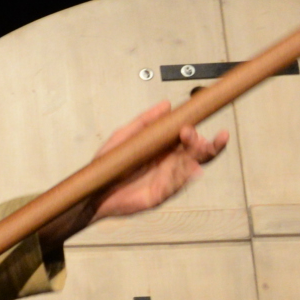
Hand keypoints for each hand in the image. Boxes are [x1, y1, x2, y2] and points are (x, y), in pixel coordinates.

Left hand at [43, 100, 230, 239]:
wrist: (94, 190)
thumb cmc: (109, 165)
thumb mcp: (126, 136)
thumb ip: (146, 121)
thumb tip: (166, 105)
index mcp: (164, 149)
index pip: (188, 140)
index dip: (196, 132)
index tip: (196, 123)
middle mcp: (169, 164)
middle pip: (197, 155)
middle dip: (205, 145)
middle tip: (195, 135)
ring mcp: (167, 180)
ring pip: (191, 168)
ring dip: (194, 156)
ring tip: (192, 143)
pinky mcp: (161, 194)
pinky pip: (176, 184)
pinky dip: (182, 175)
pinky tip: (188, 167)